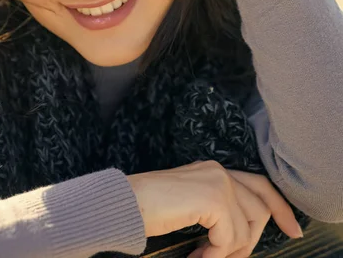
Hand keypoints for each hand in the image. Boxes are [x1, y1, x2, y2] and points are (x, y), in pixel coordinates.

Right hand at [127, 160, 302, 257]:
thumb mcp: (194, 207)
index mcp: (216, 170)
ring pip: (247, 228)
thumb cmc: (153, 207)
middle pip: (259, 210)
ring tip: (203, 257)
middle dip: (248, 242)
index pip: (261, 185)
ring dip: (229, 252)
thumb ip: (219, 212)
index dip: (281, 208)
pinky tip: (198, 255)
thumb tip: (241, 239)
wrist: (126, 202)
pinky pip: (230, 238)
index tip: (293, 231)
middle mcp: (220, 171)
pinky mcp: (212, 198)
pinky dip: (216, 254)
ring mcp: (218, 182)